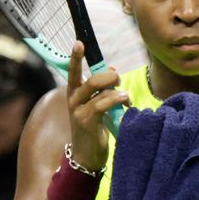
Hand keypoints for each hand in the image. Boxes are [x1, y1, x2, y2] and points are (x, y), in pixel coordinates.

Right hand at [65, 41, 129, 172]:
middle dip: (110, 76)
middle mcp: (73, 100)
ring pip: (98, 89)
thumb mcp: (97, 106)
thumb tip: (112, 68)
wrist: (86, 156)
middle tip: (120, 81)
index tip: (79, 42)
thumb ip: (102, 88)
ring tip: (125, 98)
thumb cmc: (94, 129)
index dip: (75, 57)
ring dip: (116, 90)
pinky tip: (125, 102)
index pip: (73, 72)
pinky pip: (103, 103)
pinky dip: (116, 99)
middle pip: (91, 79)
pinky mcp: (87, 121)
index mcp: (74, 94)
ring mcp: (78, 111)